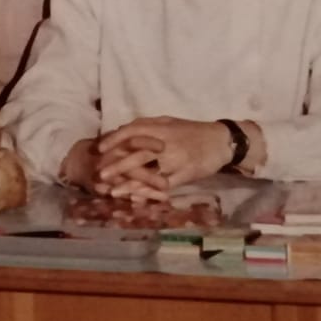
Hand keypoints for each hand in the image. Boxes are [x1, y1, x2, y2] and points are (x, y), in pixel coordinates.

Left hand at [97, 117, 231, 195]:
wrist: (221, 141)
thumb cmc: (192, 132)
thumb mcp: (169, 123)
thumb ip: (148, 127)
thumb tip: (122, 131)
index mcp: (161, 127)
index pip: (132, 131)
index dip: (114, 139)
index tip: (99, 148)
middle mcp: (167, 143)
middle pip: (137, 154)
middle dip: (116, 165)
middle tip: (99, 174)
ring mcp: (176, 160)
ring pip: (148, 172)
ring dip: (129, 183)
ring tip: (113, 192)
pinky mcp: (185, 174)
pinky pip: (163, 184)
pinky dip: (149, 192)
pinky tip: (137, 198)